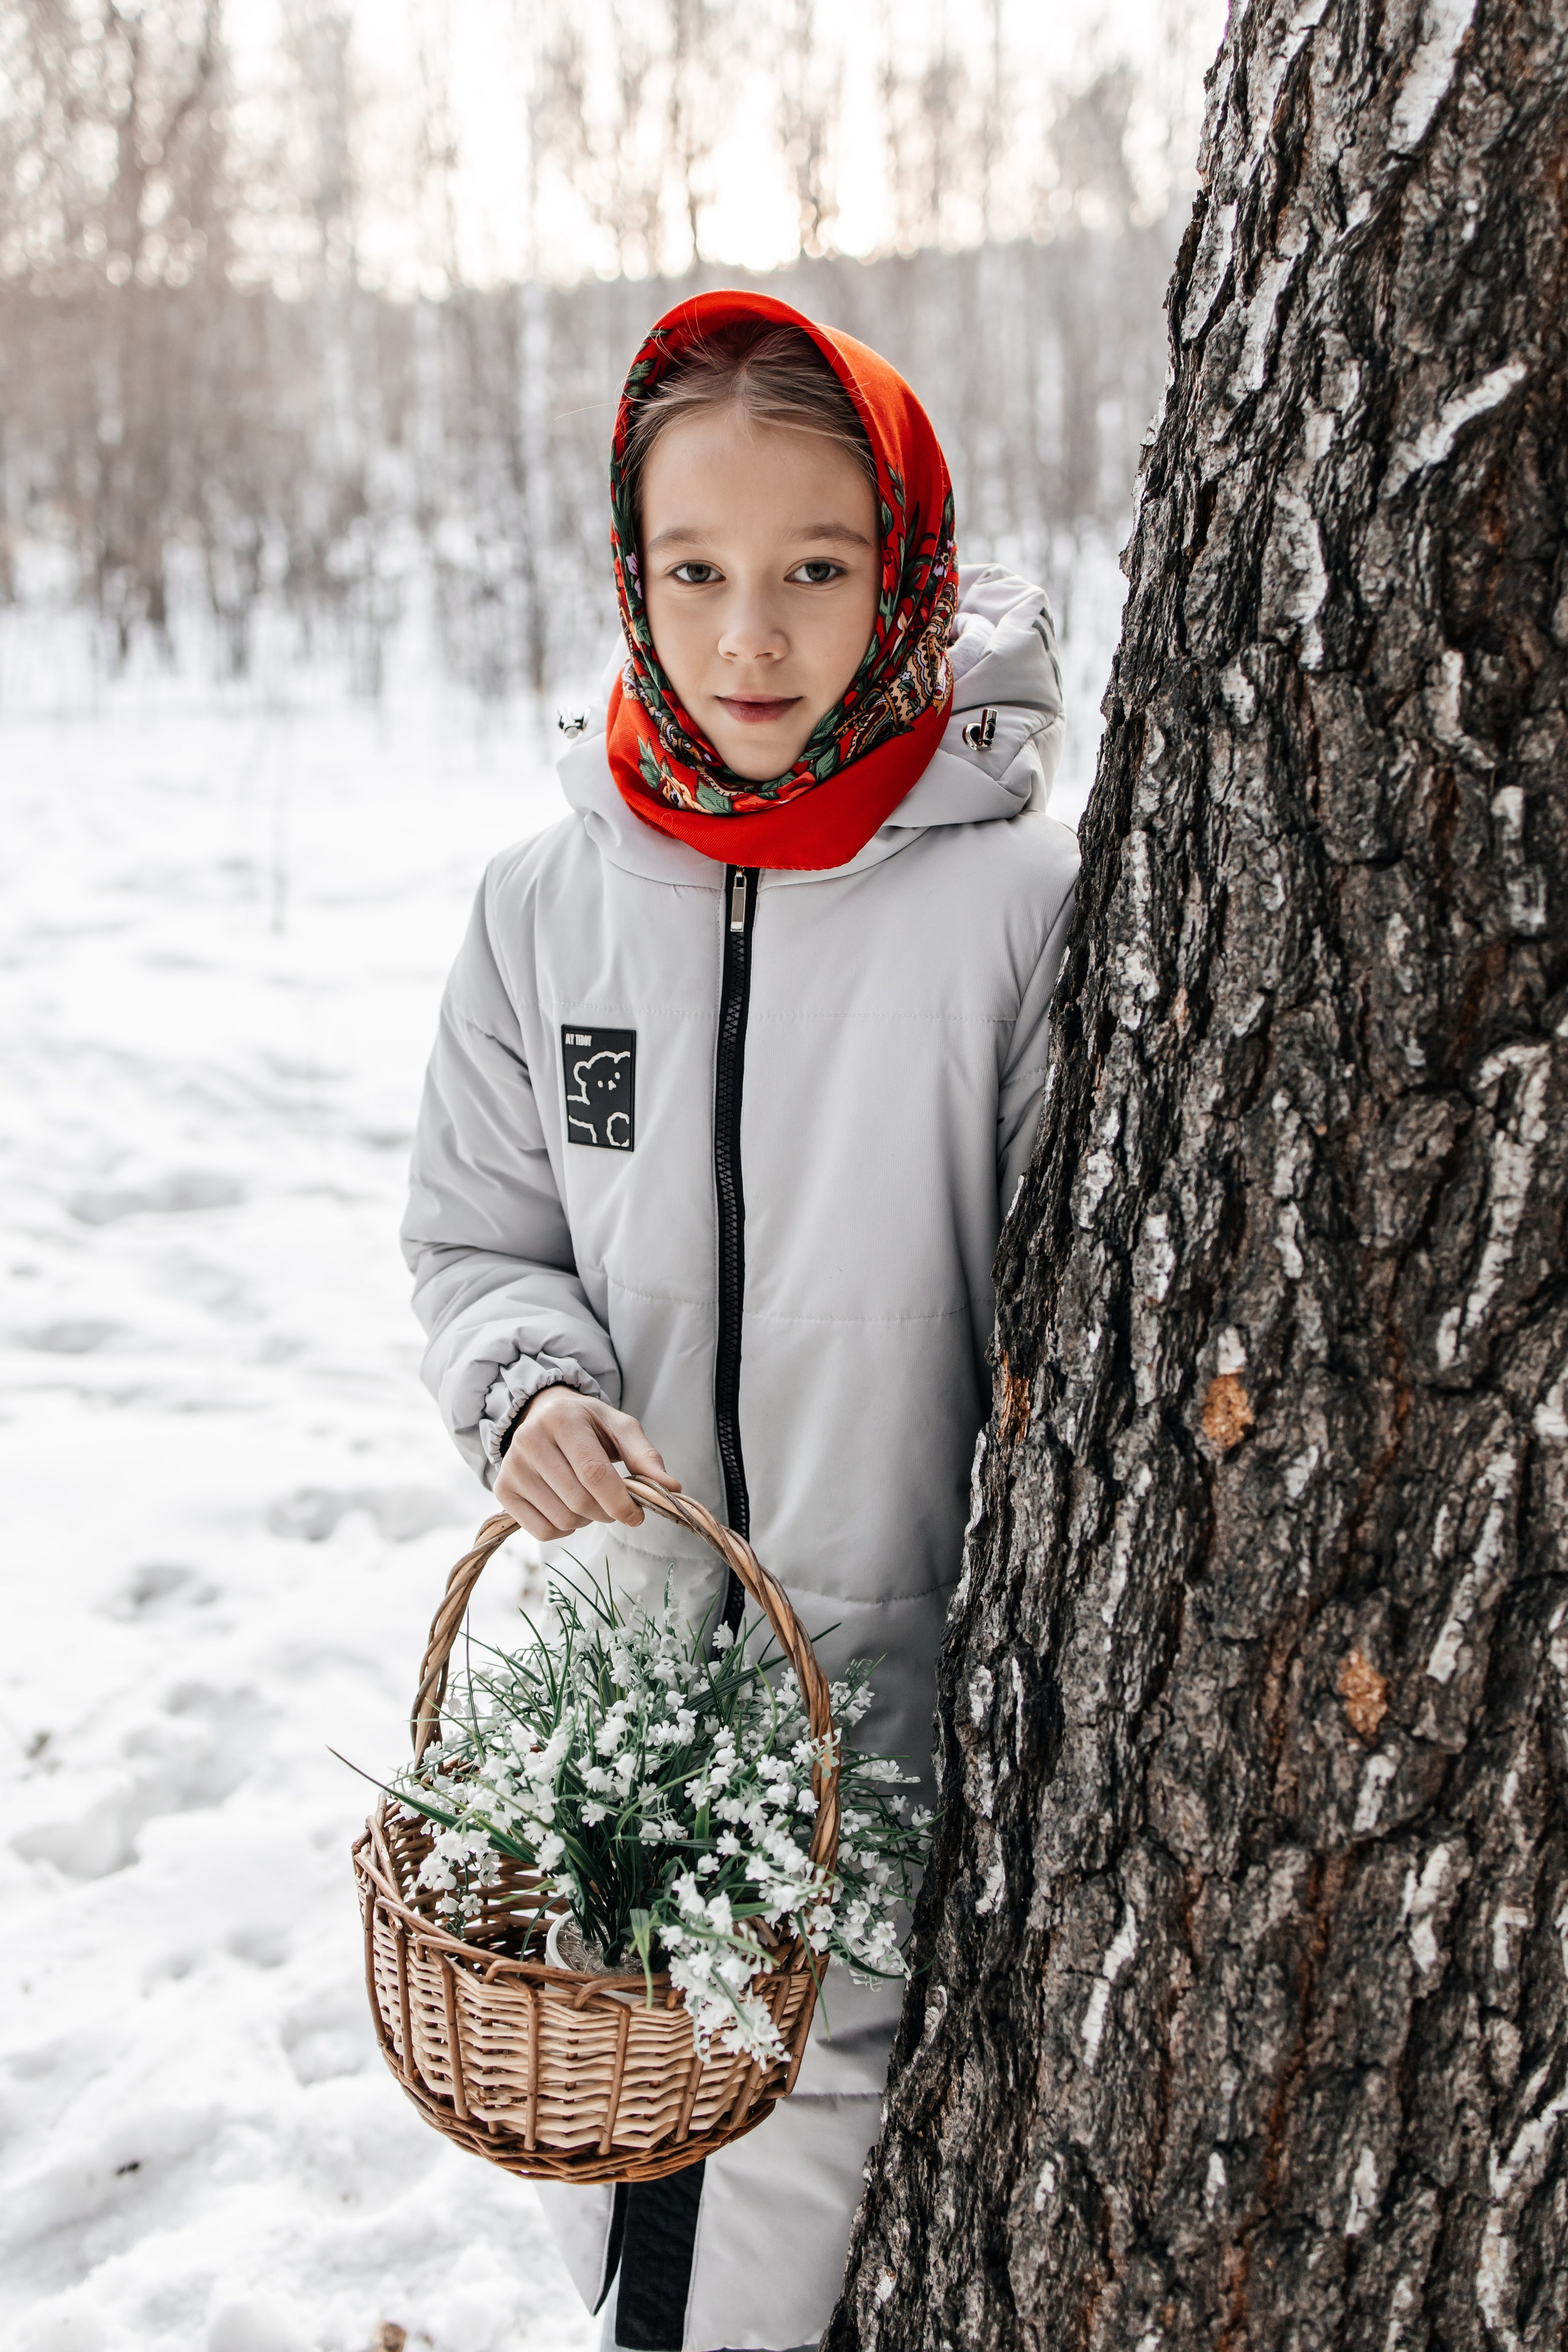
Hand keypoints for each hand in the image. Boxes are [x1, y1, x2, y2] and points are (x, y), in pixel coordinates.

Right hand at [493, 1387, 679, 1540]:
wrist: (542, 1415)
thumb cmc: (588, 1424)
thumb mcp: (620, 1427)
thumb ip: (645, 1456)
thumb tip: (672, 1488)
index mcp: (562, 1420)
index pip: (593, 1473)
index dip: (619, 1502)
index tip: (637, 1516)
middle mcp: (529, 1440)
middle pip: (579, 1501)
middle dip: (606, 1512)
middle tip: (614, 1503)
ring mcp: (511, 1467)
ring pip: (562, 1520)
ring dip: (585, 1520)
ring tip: (587, 1498)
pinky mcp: (503, 1490)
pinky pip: (542, 1532)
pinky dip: (563, 1529)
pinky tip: (566, 1506)